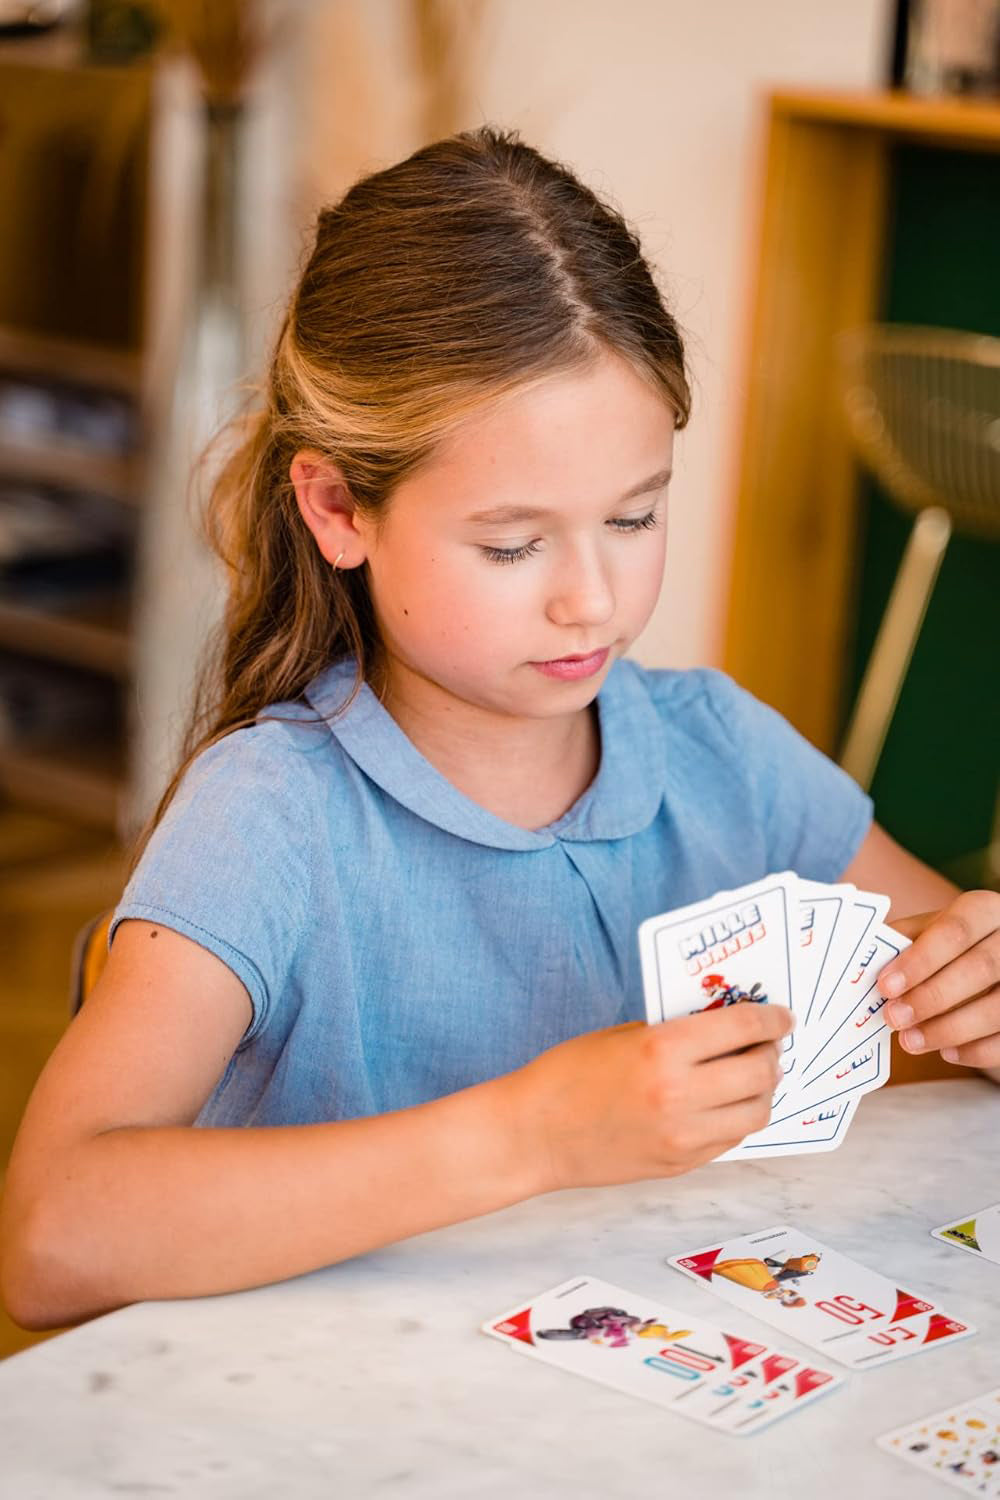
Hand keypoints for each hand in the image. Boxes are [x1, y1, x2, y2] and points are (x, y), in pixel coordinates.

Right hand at [511, 1003, 794, 1192]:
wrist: (534, 1134)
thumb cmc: (568, 1075)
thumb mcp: (624, 1035)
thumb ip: (676, 1033)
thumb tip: (725, 1028)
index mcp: (662, 1051)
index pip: (742, 1028)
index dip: (770, 1019)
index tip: (781, 1016)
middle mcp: (680, 1096)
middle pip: (759, 1072)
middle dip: (771, 1054)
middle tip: (768, 1044)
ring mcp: (683, 1137)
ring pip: (754, 1113)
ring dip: (762, 1090)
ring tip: (751, 1075)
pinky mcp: (680, 1165)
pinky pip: (729, 1138)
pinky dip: (737, 1116)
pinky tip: (725, 1102)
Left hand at [880, 889, 999, 1068]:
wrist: (995, 957)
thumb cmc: (953, 946)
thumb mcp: (931, 931)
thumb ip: (901, 941)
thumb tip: (859, 963)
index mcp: (985, 910)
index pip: (955, 930)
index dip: (920, 960)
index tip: (886, 986)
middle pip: (979, 968)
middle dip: (932, 997)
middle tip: (893, 1018)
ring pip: (999, 1007)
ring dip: (950, 1028)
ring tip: (910, 1041)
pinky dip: (978, 1050)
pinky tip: (947, 1053)